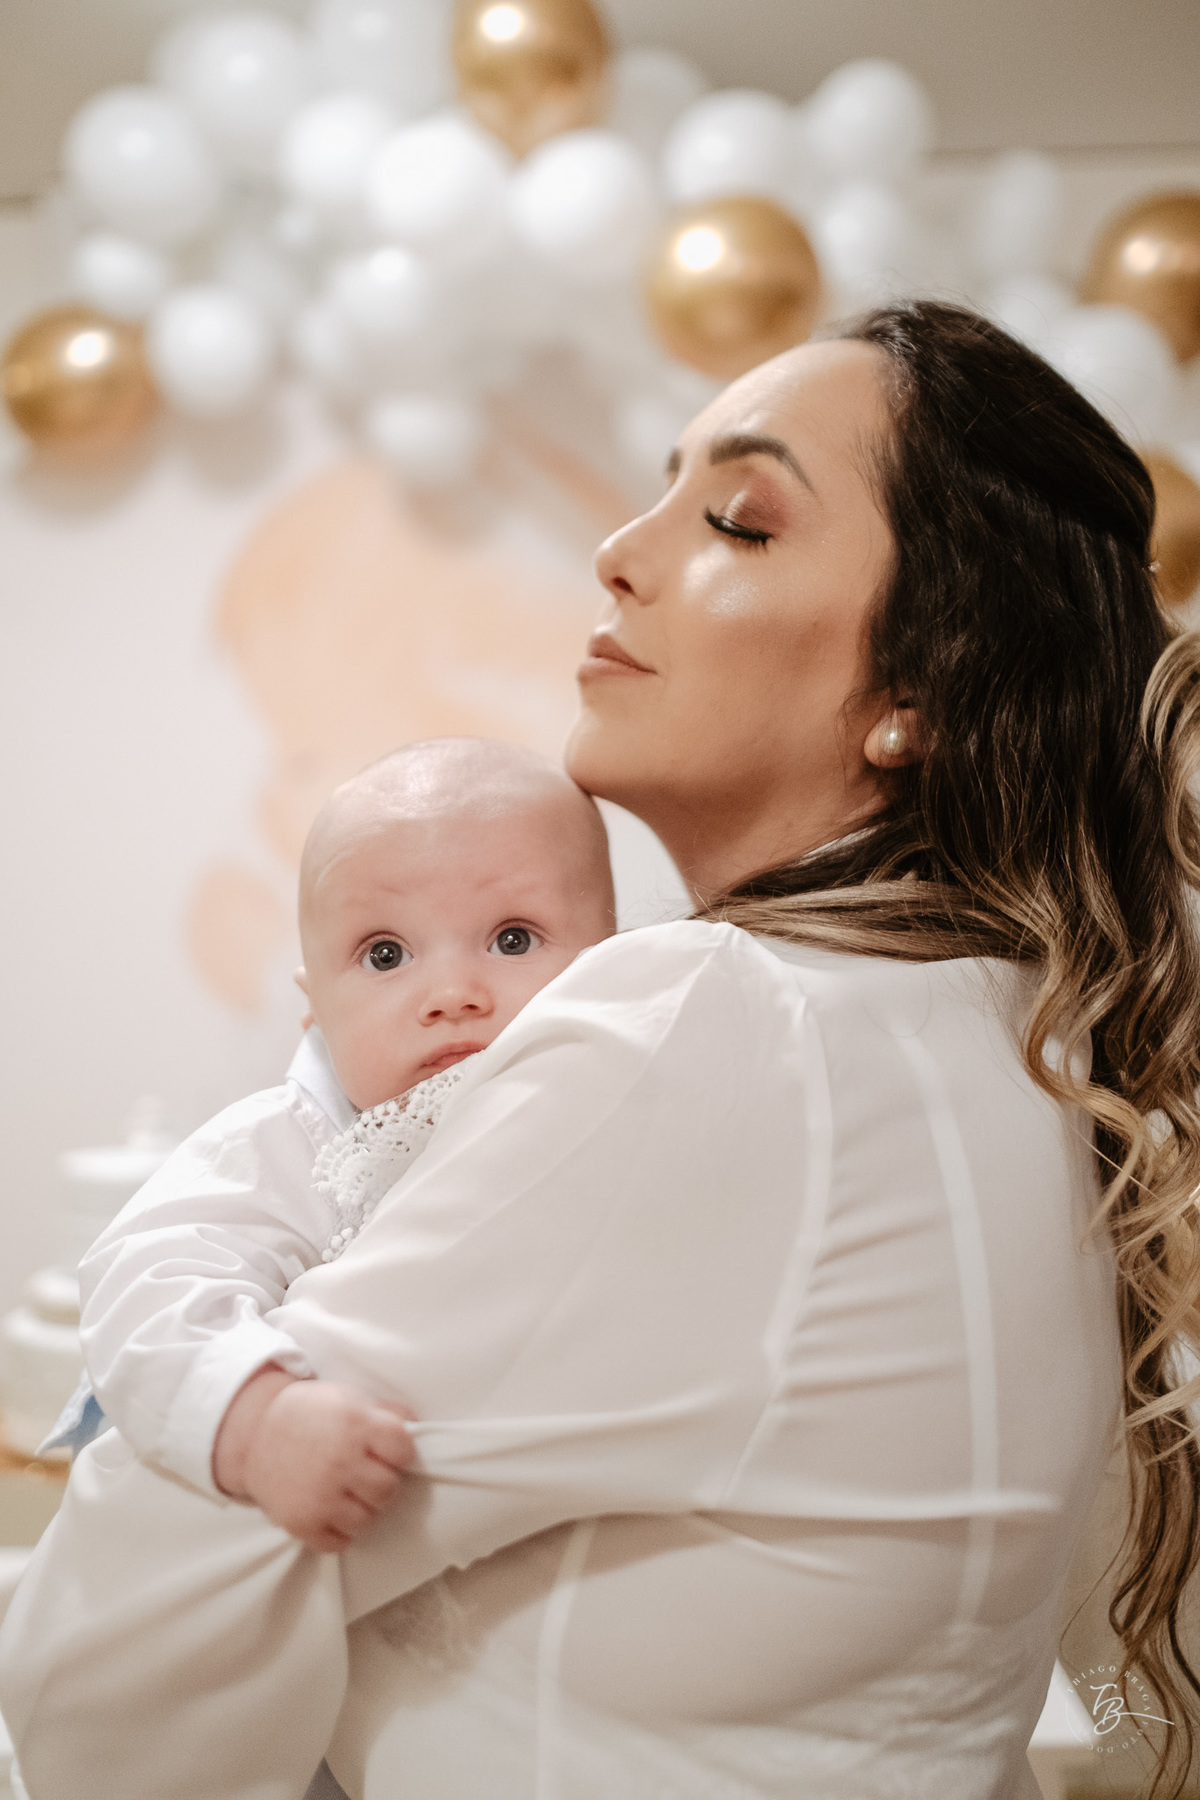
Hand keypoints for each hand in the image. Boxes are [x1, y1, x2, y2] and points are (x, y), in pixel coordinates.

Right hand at [212, 1364, 414, 1552]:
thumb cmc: (313, 1413)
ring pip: (367, 1521)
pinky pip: (339, 1543)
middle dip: (382, 1483)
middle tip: (365, 1474)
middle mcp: (339, 1461)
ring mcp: (319, 1496)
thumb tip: (418, 1431)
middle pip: (388, 1490)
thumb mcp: (350, 1398)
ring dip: (362, 1509)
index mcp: (355, 1424)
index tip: (386, 1451)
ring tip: (346, 1492)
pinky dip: (338, 1531)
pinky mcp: (301, 1523)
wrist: (256, 1433)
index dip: (399, 1452)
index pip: (404, 1451)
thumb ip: (387, 1414)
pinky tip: (330, 1510)